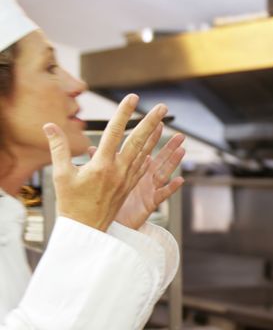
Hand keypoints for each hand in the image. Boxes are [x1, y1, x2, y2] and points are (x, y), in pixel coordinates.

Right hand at [43, 94, 166, 231]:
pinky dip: (151, 156)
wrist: (85, 231)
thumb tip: (50, 126)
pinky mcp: (130, 188)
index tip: (132, 97)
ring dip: (156, 137)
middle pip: (139, 141)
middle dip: (151, 122)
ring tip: (165, 123)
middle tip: (162, 107)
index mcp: (102, 165)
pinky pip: (144, 169)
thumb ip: (59, 148)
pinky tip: (155, 150)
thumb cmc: (71, 204)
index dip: (124, 113)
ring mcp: (128, 180)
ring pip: (146, 154)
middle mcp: (119, 171)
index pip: (115, 133)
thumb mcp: (61, 175)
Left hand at [89, 131, 185, 229]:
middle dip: (169, 147)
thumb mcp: (96, 179)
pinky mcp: (148, 204)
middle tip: (180, 135)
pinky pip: (162, 195)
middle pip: (159, 159)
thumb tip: (90, 148)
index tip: (158, 123)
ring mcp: (147, 190)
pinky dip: (171, 188)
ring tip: (182, 150)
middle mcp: (142, 179)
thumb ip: (96, 162)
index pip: (143, 149)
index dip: (151, 136)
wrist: (102, 225)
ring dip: (173, 162)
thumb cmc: (99, 202)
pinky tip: (179, 180)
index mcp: (130, 170)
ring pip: (163, 174)